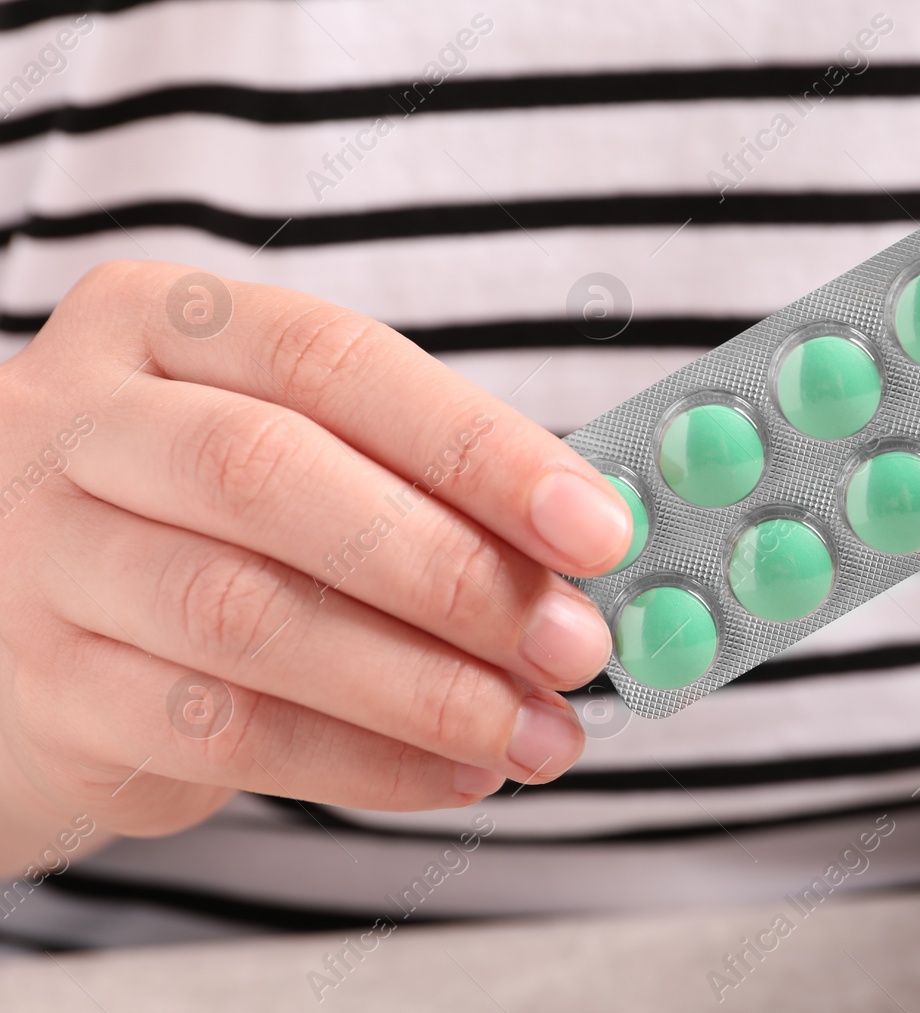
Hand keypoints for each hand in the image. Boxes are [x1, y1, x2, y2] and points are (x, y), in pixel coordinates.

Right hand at [0, 261, 630, 841]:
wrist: (31, 630)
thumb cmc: (209, 521)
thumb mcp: (297, 455)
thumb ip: (419, 481)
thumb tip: (588, 546)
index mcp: (167, 323)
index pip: (334, 361)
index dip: (477, 446)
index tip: (600, 527)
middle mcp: (82, 419)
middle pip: (271, 475)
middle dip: (450, 569)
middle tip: (574, 643)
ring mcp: (42, 551)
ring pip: (244, 615)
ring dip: (424, 686)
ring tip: (538, 729)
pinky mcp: (46, 683)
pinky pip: (219, 730)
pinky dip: (362, 761)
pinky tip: (457, 772)